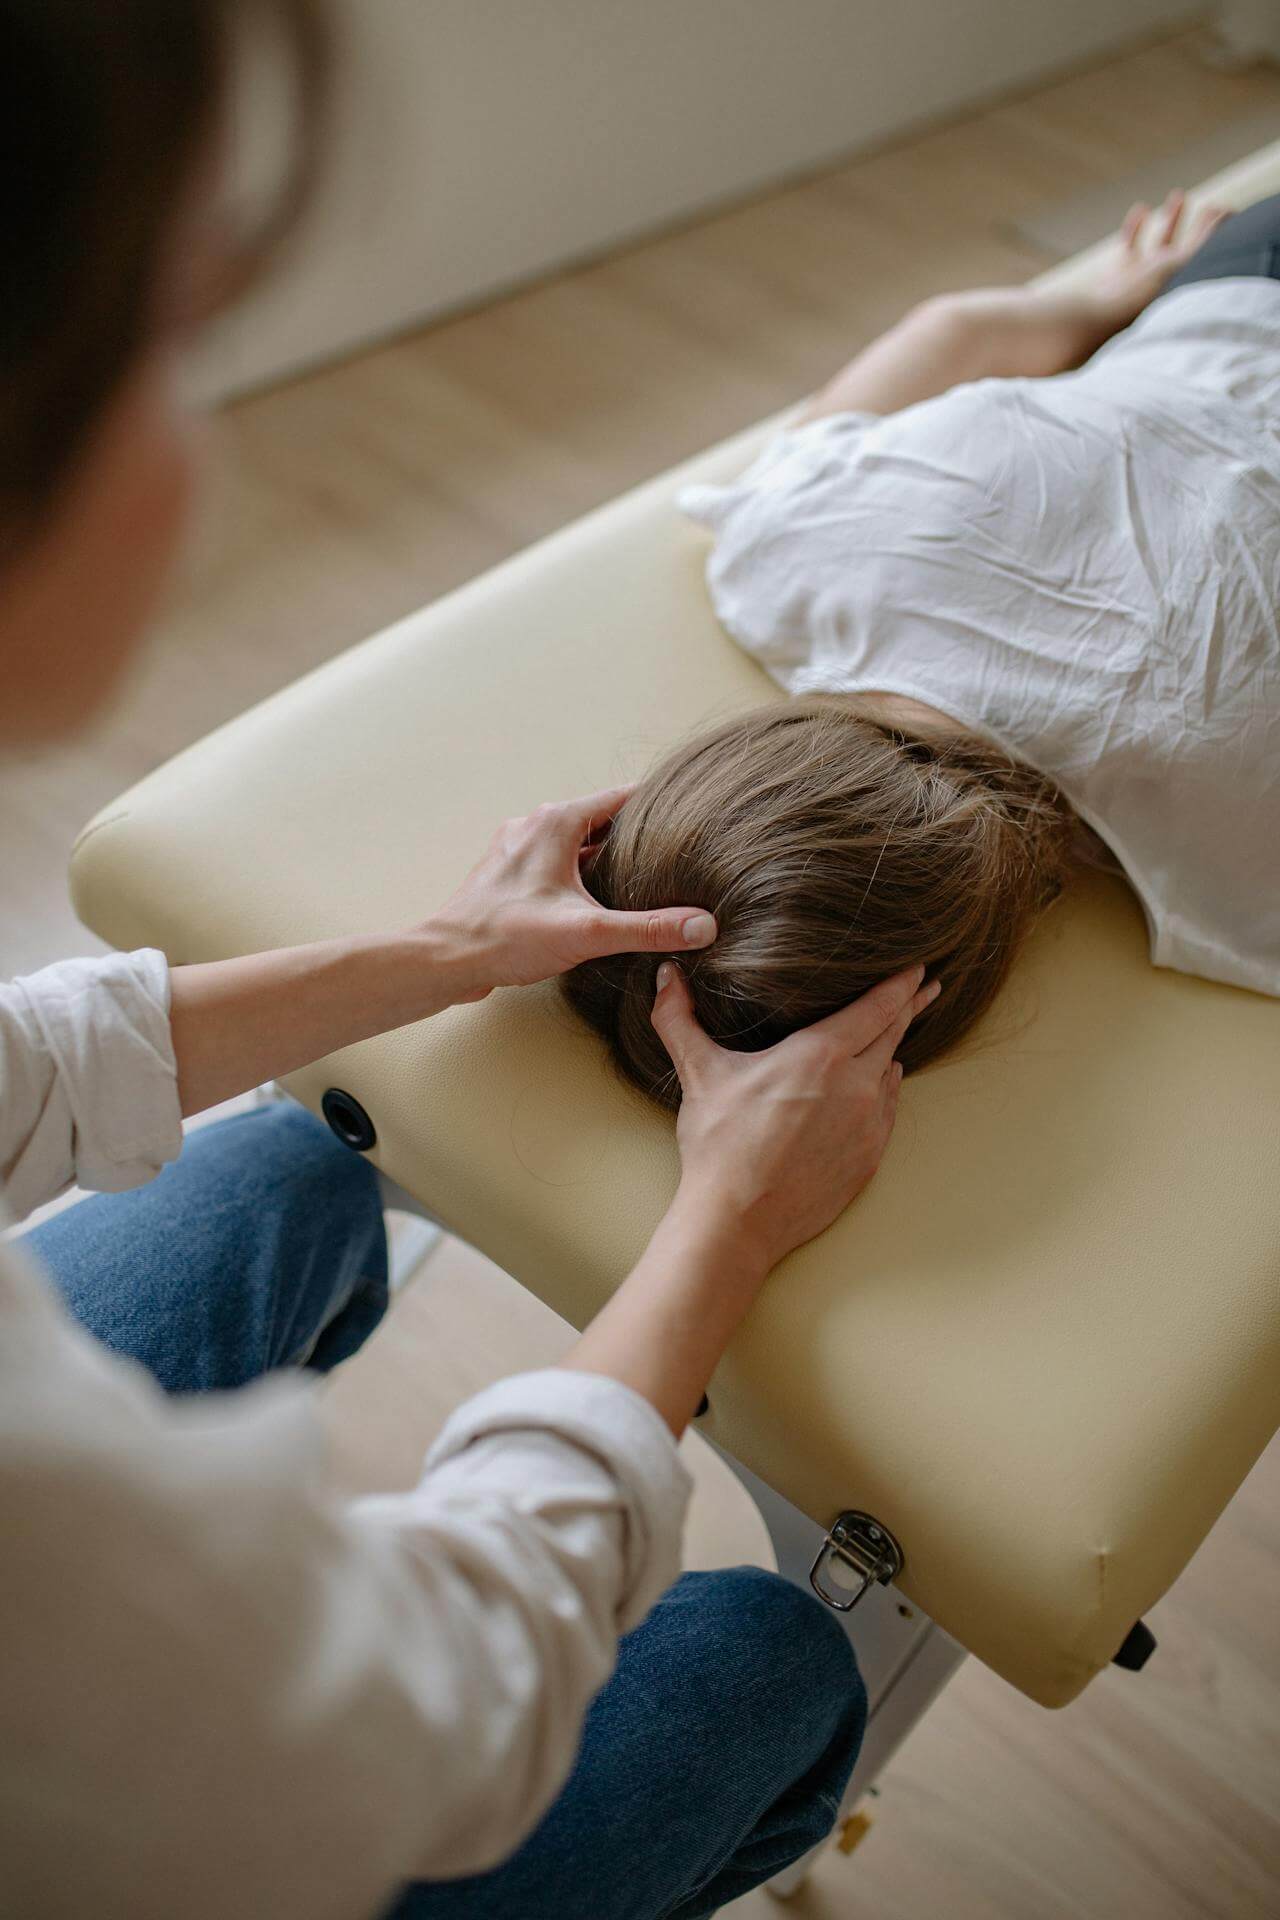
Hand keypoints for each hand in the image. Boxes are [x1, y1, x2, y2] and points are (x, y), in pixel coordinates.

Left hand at [431, 787, 717, 998]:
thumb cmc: (506, 937)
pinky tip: (595, 898)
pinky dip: (580, 871)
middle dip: (637, 835)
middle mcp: (536, 824)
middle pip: (602, 818)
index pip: (623, 796)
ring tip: (644, 876)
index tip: (693, 813)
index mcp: (557, 821)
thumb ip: (648, 928)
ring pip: (577, 840)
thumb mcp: (588, 933)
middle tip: (677, 851)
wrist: (447, 959)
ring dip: (606, 855)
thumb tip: (701, 926)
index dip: (661, 805)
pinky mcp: (509, 871)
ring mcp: (519, 846)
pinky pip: (555, 859)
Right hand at [651, 960, 939, 1270]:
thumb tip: (665, 977)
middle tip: (928, 987)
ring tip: (893, 1036)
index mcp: (822, 1055)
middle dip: (910, 1006)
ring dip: (892, 1052)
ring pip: (891, 1074)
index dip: (901, 983)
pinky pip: (887, 1112)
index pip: (879, 1007)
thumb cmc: (720, 1145)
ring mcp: (868, 1125)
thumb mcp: (699, 1073)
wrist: (737, 1219)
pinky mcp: (869, 1158)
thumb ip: (679, 1018)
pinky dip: (885, 1092)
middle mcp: (856, 1085)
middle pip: (894, 1034)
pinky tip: (879, 1087)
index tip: (917, 967)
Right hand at [1090, 191, 1230, 327]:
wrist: (1102, 317)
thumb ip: (1203, 240)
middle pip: (1189, 247)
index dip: (1218, 230)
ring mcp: (1142, 275)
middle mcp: (1165, 277)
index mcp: (1182, 278)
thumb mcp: (1182, 264)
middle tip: (1212, 207)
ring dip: (1172, 217)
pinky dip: (1135, 226)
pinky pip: (1130, 244)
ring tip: (1179, 194)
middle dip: (1201, 225)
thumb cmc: (1141, 295)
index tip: (1229, 210)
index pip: (1207, 250)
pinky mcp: (1119, 273)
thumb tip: (1225, 214)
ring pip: (1160, 242)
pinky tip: (1141, 208)